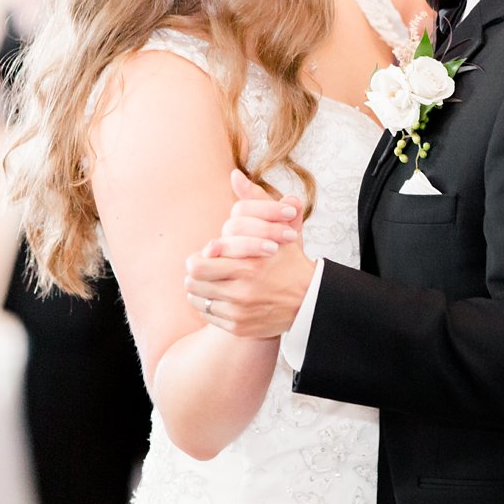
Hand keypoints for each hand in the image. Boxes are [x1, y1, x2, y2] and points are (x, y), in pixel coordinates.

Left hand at [184, 170, 313, 338]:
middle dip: (195, 273)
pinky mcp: (239, 328)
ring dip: (201, 290)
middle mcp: (242, 290)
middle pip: (193, 282)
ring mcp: (240, 312)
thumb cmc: (290, 260)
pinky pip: (208, 316)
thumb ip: (256, 200)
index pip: (198, 264)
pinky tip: (223, 298)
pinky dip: (211, 306)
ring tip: (212, 283)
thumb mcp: (279, 226)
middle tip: (203, 268)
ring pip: (198, 299)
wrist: (310, 301)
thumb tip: (234, 175)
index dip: (200, 257)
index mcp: (249, 265)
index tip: (209, 254)